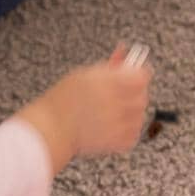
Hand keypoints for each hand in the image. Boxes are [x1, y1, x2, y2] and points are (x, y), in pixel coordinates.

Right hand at [19, 44, 150, 169]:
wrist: (52, 129)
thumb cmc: (63, 101)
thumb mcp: (85, 74)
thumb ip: (110, 66)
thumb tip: (124, 54)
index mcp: (108, 82)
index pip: (142, 76)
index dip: (138, 73)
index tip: (134, 74)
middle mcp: (116, 103)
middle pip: (142, 95)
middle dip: (134, 93)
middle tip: (118, 93)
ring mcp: (119, 124)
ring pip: (140, 114)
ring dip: (130, 111)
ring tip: (110, 111)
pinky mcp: (119, 141)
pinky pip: (134, 132)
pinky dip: (127, 129)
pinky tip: (111, 124)